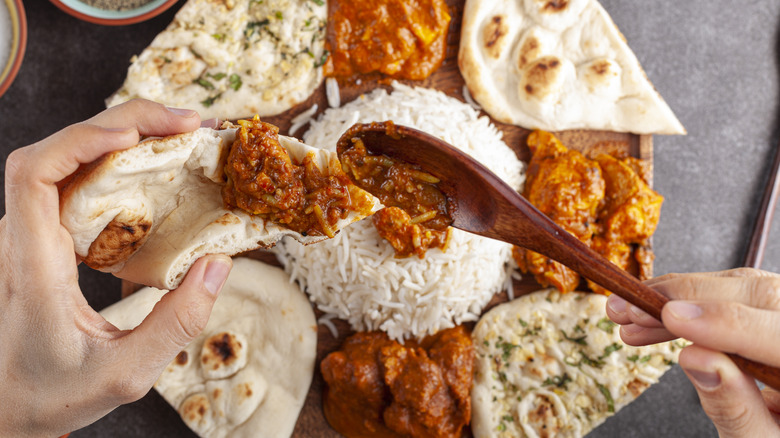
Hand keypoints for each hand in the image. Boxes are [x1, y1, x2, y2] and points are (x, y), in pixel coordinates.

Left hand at [0, 100, 232, 436]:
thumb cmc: (55, 392)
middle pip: (60, 150)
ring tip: (183, 135)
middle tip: (190, 123)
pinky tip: (158, 164)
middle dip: (126, 123)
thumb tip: (219, 265)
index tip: (134, 137)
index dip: (81, 140)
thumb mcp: (125, 373)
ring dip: (126, 136)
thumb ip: (176, 323)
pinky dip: (121, 161)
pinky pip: (82, 181)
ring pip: (71, 159)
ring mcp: (34, 233)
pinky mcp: (50, 236)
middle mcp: (24, 236)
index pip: (34, 174)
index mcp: (32, 264)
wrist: (6, 405)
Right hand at [606, 268, 779, 436]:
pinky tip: (652, 319)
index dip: (722, 323)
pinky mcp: (773, 315)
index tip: (671, 318)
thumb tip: (697, 360)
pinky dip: (689, 305)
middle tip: (628, 309)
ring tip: (626, 316)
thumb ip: (736, 409)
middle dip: (685, 299)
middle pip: (759, 295)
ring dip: (676, 299)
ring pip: (742, 287)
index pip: (778, 335)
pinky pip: (735, 296)